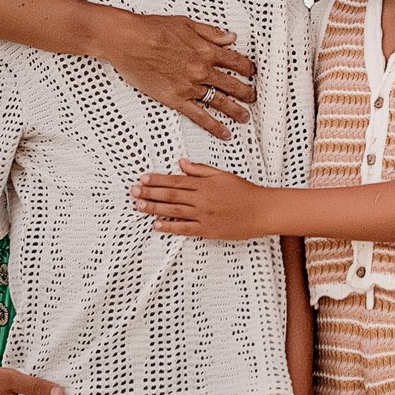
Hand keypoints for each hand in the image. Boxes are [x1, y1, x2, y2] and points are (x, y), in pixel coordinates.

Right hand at [110, 8, 256, 136]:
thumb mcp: (187, 23)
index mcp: (207, 49)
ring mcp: (191, 86)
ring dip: (236, 110)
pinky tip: (224, 133)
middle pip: (233, 84)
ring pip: (221, 102)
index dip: (247, 68)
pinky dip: (214, 126)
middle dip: (246, 92)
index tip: (251, 72)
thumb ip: (211, 33)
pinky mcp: (176, 99)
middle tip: (253, 97)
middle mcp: (202, 69)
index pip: (236, 61)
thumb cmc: (152, 28)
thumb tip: (230, 37)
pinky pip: (200, 116)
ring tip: (244, 117)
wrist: (129, 40)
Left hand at [133, 165, 268, 242]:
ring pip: (174, 210)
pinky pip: (185, 229)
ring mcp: (204, 215)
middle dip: (150, 193)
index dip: (157, 179)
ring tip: (138, 206)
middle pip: (171, 195)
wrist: (262, 211)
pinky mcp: (208, 230)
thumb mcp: (222, 175)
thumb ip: (200, 170)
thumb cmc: (244, 192)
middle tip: (133, 191)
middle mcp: (202, 199)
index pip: (175, 180)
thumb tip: (181, 163)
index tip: (143, 178)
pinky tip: (156, 225)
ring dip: (154, 208)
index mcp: (204, 184)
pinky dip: (170, 227)